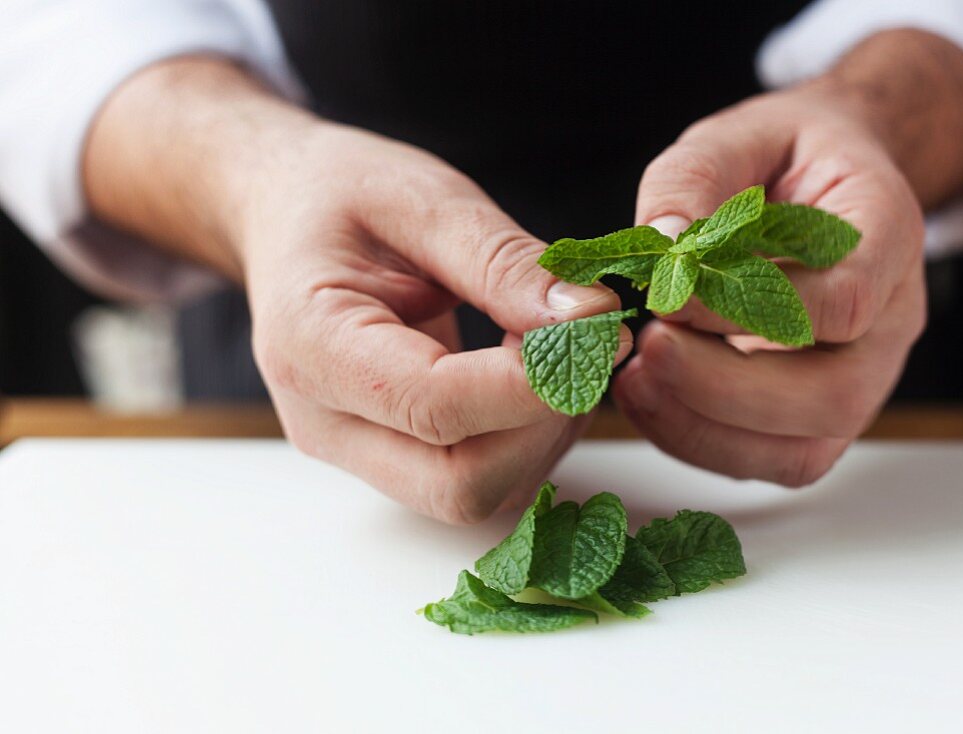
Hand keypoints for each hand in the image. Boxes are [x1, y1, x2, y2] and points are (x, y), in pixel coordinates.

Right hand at [238, 124, 622, 521]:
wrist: (288, 217)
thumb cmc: (343, 197)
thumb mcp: (423, 200)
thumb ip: (502, 262)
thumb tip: (589, 319)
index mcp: (311, 346)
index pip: (435, 407)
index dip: (533, 380)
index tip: (599, 327)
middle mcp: (327, 424)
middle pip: (459, 485)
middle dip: (544, 422)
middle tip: (582, 343)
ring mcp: (358, 453)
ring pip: (479, 495)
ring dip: (544, 432)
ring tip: (554, 345)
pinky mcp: (394, 460)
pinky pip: (482, 481)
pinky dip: (530, 438)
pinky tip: (535, 372)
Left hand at [613, 85, 925, 485]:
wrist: (817, 183)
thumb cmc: (780, 158)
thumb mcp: (735, 136)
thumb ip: (693, 180)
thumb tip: (662, 244)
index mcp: (889, 235)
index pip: (846, 301)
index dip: (751, 310)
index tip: (672, 297)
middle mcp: (891, 321)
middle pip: (833, 395)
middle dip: (724, 387)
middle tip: (649, 347)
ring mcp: (862, 378)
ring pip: (803, 450)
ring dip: (704, 427)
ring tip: (637, 379)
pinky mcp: (817, 417)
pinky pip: (768, 460)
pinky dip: (698, 441)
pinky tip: (648, 397)